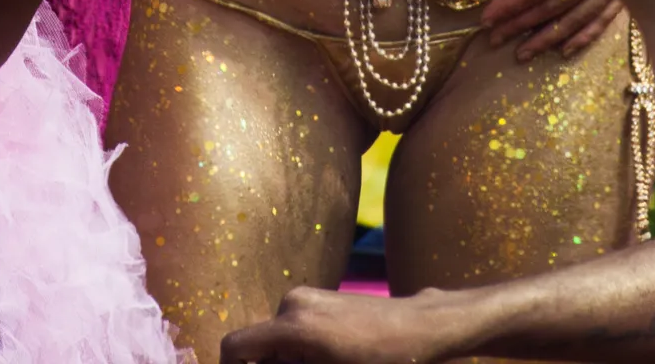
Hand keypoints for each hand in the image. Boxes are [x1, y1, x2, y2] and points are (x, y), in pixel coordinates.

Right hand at [223, 284, 459, 363]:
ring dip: (287, 362)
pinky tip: (330, 361)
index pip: (235, 346)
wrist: (419, 329)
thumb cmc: (381, 361)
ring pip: (278, 340)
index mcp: (291, 325)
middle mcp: (291, 304)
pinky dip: (300, 351)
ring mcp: (306, 297)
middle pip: (258, 347)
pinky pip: (294, 329)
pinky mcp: (320, 297)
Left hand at [480, 0, 620, 60]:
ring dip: (548, 38)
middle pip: (553, 5)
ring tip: (522, 52)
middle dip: (522, 24)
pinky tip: (565, 51)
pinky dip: (585, 36)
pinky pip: (604, 20)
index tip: (488, 18)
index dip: (512, 3)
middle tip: (495, 39)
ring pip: (577, 18)